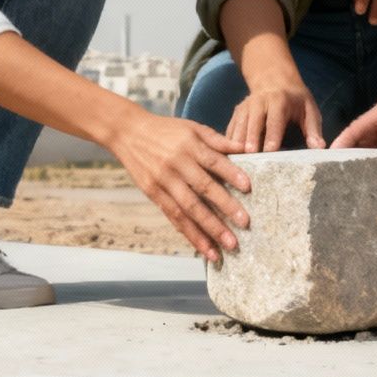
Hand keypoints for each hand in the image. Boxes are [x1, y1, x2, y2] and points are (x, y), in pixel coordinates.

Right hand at [107, 112, 251, 262]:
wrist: (128, 133)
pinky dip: (190, 234)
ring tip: (227, 247)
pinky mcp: (154, 195)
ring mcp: (163, 182)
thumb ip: (217, 140)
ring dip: (209, 230)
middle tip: (244, 223)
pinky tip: (205, 249)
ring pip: (188, 209)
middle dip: (224, 207)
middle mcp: (176, 165)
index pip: (213, 161)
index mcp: (189, 146)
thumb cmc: (166, 130)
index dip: (231, 173)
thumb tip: (246, 148)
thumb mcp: (192, 127)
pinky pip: (174, 217)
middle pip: (202, 189)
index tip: (248, 187)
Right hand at [226, 74, 324, 152]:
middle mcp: (258, 102)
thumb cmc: (296, 99)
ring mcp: (245, 107)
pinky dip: (228, 143)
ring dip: (236, 144)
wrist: (275, 79)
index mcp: (279, 101)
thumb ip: (313, 129)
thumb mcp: (309, 109)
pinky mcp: (236, 114)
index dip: (272, 136)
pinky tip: (228, 158)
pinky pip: (231, 129)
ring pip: (239, 126)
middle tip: (250, 158)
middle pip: (252, 123)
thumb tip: (319, 148)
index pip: (274, 120)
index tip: (270, 151)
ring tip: (237, 163)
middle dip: (251, 140)